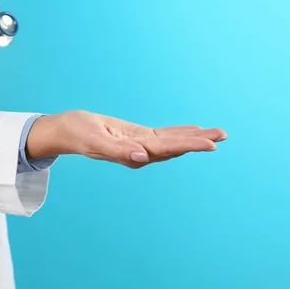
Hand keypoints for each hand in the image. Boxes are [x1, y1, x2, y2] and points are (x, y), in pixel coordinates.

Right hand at [26, 110, 226, 168]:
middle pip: (175, 147)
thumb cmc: (76, 133)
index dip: (189, 146)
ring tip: (218, 133)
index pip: (166, 150)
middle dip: (199, 142)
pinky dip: (180, 131)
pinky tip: (194, 129)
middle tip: (224, 135)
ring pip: (172, 141)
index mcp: (132, 153)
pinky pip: (163, 135)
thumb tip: (142, 158)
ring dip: (194, 137)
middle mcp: (140, 152)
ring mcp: (139, 145)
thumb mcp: (94, 140)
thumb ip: (118, 151)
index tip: (211, 144)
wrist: (66, 131)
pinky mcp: (137, 136)